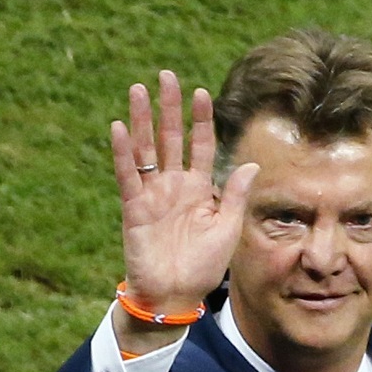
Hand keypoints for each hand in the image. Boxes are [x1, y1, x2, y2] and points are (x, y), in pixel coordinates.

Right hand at [110, 70, 258, 314]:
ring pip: (146, 149)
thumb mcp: (227, 228)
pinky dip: (123, 153)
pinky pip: (128, 175)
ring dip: (141, 120)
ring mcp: (153, 195)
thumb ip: (235, 194)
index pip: (200, 146)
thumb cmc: (204, 265)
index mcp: (199, 189)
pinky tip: (119, 127)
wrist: (176, 295)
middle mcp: (175, 186)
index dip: (201, 121)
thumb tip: (252, 162)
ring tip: (138, 89)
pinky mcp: (134, 208)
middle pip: (171, 138)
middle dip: (169, 108)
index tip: (203, 94)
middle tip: (166, 76)